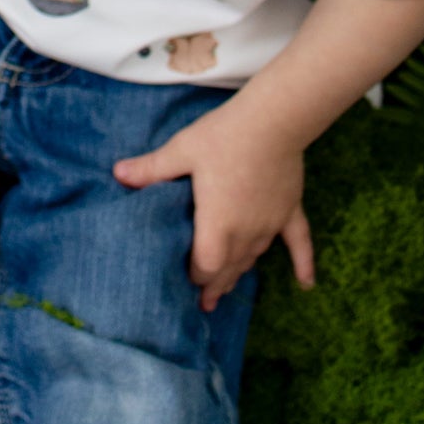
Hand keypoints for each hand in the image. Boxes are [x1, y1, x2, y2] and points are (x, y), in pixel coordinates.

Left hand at [112, 107, 314, 310]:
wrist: (273, 121)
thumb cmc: (223, 137)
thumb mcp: (181, 151)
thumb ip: (152, 168)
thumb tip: (117, 173)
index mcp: (218, 223)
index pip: (206, 265)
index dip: (196, 276)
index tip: (185, 281)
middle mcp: (246, 232)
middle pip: (229, 269)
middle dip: (214, 285)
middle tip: (205, 302)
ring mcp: (270, 224)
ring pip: (253, 258)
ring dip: (240, 273)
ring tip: (228, 288)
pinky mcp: (289, 211)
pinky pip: (299, 244)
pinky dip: (303, 265)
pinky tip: (306, 285)